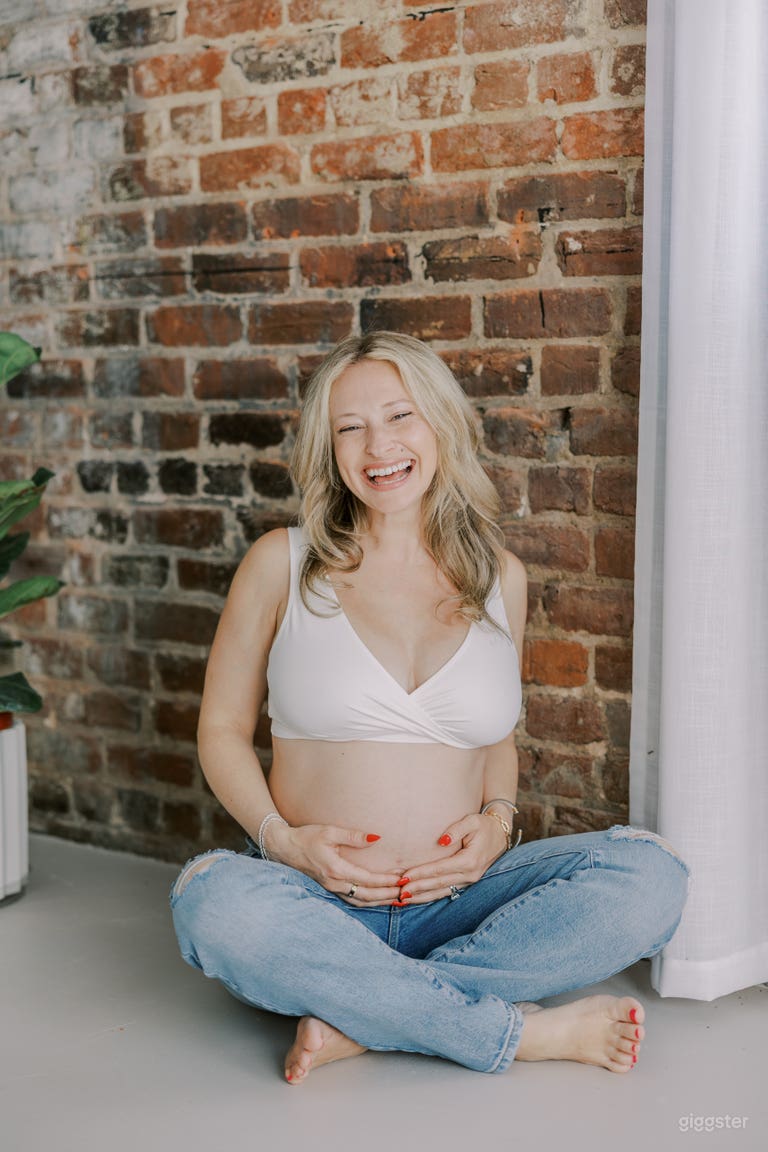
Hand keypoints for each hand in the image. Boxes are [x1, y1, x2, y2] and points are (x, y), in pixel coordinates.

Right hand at [268, 822, 403, 905]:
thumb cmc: (306, 837)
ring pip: (360, 901)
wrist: (283, 848)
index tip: (402, 878)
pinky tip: (377, 899)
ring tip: (397, 899)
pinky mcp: (329, 888)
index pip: (368, 879)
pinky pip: (352, 900)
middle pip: (367, 896)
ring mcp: (331, 889)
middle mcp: (334, 883)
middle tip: (406, 892)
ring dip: (379, 901)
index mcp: (336, 870)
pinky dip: (367, 901)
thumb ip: (353, 836)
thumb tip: (376, 838)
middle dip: (388, 895)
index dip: (387, 881)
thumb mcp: (330, 831)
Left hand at [393, 813, 508, 905]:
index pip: (440, 869)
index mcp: (470, 860)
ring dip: (422, 896)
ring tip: (403, 899)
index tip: (404, 877)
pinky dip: (430, 895)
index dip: (421, 873)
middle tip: (398, 892)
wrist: (501, 835)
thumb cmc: (484, 825)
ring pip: (442, 892)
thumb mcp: (472, 821)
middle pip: (439, 884)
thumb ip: (456, 830)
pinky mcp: (466, 882)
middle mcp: (470, 875)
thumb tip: (441, 840)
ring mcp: (469, 881)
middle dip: (417, 888)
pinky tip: (417, 898)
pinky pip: (446, 891)